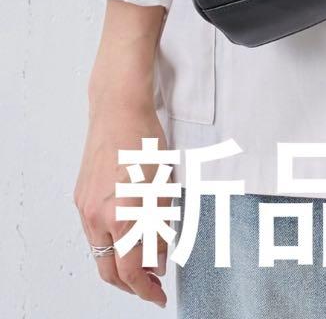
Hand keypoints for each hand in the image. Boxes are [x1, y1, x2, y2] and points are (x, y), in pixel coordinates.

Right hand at [73, 0, 169, 307]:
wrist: (119, 110)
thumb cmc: (145, 138)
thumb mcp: (164, 185)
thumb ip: (160, 225)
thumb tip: (159, 257)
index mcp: (123, 213)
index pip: (132, 269)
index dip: (147, 288)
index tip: (159, 295)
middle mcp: (98, 215)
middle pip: (109, 269)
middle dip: (130, 284)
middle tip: (151, 285)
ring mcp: (85, 207)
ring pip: (100, 251)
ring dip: (120, 262)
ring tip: (145, 259)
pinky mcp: (81, 198)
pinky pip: (94, 231)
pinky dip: (111, 240)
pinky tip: (129, 234)